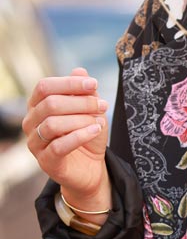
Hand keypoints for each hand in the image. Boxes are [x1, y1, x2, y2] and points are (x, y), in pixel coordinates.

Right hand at [24, 66, 110, 207]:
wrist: (90, 168)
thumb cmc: (86, 135)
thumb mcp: (90, 111)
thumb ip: (84, 92)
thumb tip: (80, 71)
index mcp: (37, 106)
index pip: (45, 86)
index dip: (69, 83)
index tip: (94, 84)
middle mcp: (31, 123)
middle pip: (50, 104)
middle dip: (80, 102)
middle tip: (103, 106)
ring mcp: (35, 143)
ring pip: (53, 124)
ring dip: (81, 119)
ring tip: (100, 121)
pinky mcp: (46, 161)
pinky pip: (59, 145)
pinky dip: (80, 135)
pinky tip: (95, 130)